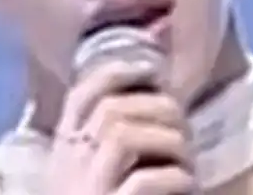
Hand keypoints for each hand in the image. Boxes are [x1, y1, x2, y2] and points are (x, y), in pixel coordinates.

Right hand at [45, 61, 197, 194]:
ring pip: (122, 134)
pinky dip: (175, 177)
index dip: (117, 71)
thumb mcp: (95, 173)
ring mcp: (85, 187)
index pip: (81, 95)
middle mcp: (68, 164)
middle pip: (110, 109)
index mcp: (65, 149)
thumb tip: (159, 94)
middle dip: (157, 107)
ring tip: (188, 159)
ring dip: (168, 140)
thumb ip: (113, 140)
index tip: (152, 70)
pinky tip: (187, 185)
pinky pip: (144, 180)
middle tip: (184, 125)